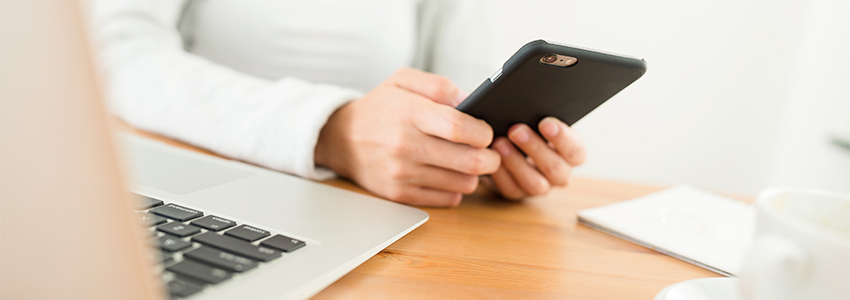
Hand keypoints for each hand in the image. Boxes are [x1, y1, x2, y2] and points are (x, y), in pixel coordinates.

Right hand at [315, 68, 499, 206]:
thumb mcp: (403, 81)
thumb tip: (471, 102)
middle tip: (490, 151)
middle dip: (490, 157)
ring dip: (473, 174)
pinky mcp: (400, 194)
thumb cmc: (379, 109)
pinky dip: (455, 188)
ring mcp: (402, 174)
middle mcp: (405, 146)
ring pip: (463, 183)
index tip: (487, 132)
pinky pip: (447, 199)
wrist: (340, 138)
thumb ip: (439, 86)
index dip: (483, 132)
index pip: (458, 127)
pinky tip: (448, 174)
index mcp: (408, 113)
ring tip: (467, 161)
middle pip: (469, 161)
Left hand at [486, 117, 585, 199]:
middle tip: (516, 130)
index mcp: (572, 152)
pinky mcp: (518, 193)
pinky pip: (511, 189)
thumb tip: (529, 101)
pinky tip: (491, 159)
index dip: (562, 138)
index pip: (575, 150)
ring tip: (499, 143)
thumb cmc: (529, 123)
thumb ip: (539, 112)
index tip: (545, 123)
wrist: (509, 139)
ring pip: (534, 183)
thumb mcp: (538, 116)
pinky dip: (500, 174)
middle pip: (555, 168)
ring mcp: (540, 186)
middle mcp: (560, 173)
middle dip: (534, 148)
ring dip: (515, 162)